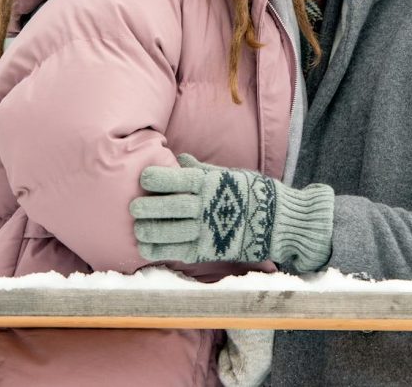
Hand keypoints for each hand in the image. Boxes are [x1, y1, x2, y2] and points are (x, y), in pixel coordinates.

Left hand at [130, 154, 334, 270]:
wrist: (278, 223)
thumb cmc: (253, 193)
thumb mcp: (230, 174)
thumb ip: (202, 170)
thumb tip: (179, 158)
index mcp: (210, 184)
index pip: (175, 179)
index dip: (155, 179)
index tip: (143, 178)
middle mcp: (205, 207)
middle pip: (166, 207)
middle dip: (145, 207)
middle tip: (133, 207)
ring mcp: (206, 231)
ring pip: (167, 232)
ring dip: (147, 231)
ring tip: (137, 228)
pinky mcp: (207, 251)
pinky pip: (176, 251)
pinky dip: (158, 250)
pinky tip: (145, 247)